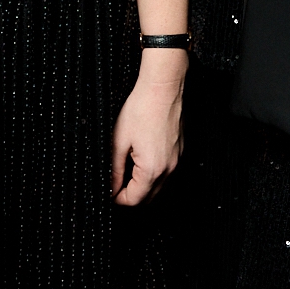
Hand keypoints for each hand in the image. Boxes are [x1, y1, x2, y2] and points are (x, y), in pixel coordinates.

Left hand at [111, 49, 185, 205]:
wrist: (162, 88)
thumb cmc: (142, 108)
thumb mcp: (119, 140)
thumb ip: (114, 169)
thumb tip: (110, 187)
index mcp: (151, 169)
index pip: (134, 200)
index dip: (118, 199)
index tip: (109, 193)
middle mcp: (168, 169)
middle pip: (148, 198)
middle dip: (131, 196)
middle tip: (115, 185)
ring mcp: (177, 161)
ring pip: (159, 187)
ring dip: (143, 187)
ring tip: (127, 172)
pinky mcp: (180, 152)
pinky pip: (167, 174)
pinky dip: (154, 175)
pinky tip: (141, 161)